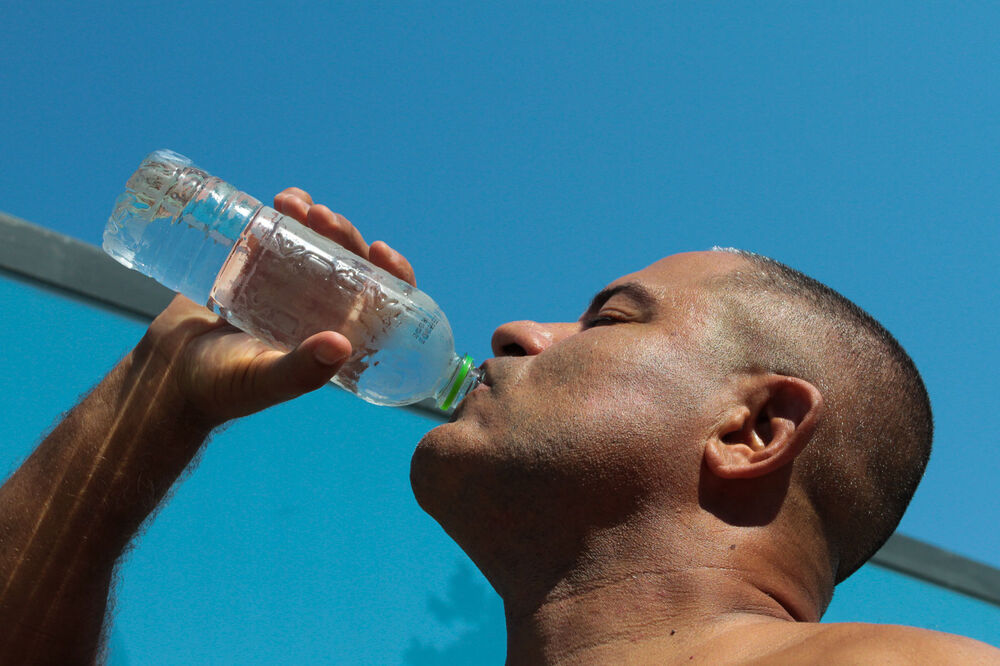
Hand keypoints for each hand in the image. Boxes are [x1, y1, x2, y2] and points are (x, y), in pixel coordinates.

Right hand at [136, 188, 417, 427]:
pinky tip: (284, 200)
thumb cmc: (221, 389)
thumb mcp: (264, 381)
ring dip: (317, 221)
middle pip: (349, 267)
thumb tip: (342, 344)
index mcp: (336, 341)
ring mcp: (288, 290)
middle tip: (324, 217)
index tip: (380, 251)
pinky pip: (280, 237)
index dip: (391, 276)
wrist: (165, 375)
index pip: (381, 306)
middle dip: (344, 237)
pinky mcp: (255, 271)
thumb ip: (300, 370)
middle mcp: (318, 314)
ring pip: (317, 247)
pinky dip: (286, 216)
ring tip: (295, 202)